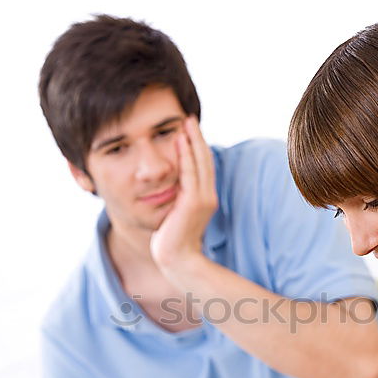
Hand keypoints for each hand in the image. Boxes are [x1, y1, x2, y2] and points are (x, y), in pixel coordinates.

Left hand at [150, 116, 217, 277]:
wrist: (176, 259)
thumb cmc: (172, 240)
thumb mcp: (176, 215)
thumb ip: (177, 199)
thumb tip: (170, 188)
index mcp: (205, 198)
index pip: (203, 166)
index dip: (198, 146)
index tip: (189, 129)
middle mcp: (207, 197)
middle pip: (205, 160)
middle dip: (197, 137)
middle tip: (189, 118)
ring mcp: (202, 199)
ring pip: (200, 163)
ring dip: (193, 140)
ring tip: (186, 122)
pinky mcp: (193, 203)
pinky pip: (190, 173)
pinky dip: (186, 155)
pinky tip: (180, 140)